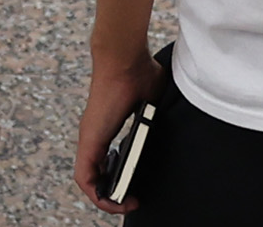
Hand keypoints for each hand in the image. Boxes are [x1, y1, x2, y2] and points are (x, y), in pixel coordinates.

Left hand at [73, 46, 159, 210]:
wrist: (125, 57)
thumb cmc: (140, 71)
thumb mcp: (154, 102)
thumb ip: (158, 114)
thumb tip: (177, 115)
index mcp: (108, 128)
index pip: (106, 162)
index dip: (117, 180)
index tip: (136, 189)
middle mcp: (95, 135)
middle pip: (96, 175)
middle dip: (113, 195)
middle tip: (132, 201)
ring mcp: (90, 137)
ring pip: (89, 180)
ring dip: (105, 197)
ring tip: (125, 204)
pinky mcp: (89, 139)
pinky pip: (85, 177)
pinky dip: (97, 193)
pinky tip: (113, 200)